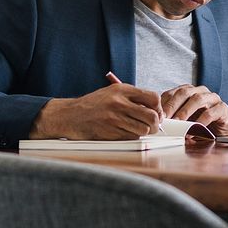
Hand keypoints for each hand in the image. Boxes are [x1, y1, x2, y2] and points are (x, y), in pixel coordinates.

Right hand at [29, 84, 163, 139]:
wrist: (69, 115)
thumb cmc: (93, 105)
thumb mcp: (112, 93)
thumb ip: (133, 98)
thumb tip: (156, 109)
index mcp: (122, 90)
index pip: (153, 98)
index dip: (158, 108)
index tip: (156, 113)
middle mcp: (119, 103)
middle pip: (152, 116)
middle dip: (155, 124)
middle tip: (152, 126)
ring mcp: (114, 118)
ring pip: (143, 130)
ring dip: (143, 132)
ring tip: (136, 129)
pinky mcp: (110, 132)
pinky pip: (131, 138)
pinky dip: (131, 137)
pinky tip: (124, 132)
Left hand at [161, 85, 227, 137]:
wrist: (220, 133)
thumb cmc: (199, 125)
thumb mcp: (183, 121)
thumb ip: (172, 118)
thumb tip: (156, 122)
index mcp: (189, 92)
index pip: (173, 93)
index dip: (164, 103)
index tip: (157, 116)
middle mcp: (201, 92)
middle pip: (184, 92)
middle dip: (173, 106)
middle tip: (165, 119)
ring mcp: (213, 98)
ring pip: (197, 99)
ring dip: (185, 112)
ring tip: (178, 123)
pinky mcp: (223, 108)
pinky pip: (211, 113)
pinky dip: (200, 122)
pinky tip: (194, 130)